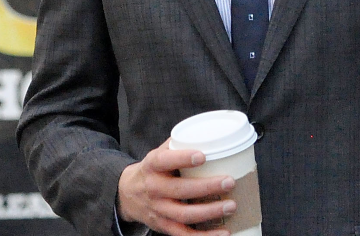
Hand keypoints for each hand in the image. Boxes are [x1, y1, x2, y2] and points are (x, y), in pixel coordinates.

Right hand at [117, 139, 235, 235]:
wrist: (128, 194)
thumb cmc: (152, 170)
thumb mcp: (159, 153)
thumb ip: (179, 145)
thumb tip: (209, 134)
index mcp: (152, 166)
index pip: (164, 161)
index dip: (182, 158)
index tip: (202, 156)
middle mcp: (153, 189)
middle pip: (180, 190)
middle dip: (206, 187)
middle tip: (230, 181)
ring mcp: (158, 210)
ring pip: (184, 215)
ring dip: (210, 212)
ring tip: (231, 205)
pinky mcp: (163, 226)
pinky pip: (184, 235)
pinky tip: (223, 232)